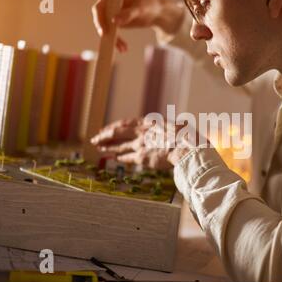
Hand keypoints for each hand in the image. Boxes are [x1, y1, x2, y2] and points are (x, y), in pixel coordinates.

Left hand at [90, 117, 209, 169]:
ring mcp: (140, 145)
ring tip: (99, 149)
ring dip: (109, 148)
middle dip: (104, 137)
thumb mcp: (179, 126)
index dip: (113, 127)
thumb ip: (173, 126)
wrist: (187, 148)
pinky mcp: (142, 158)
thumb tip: (181, 124)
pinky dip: (121, 158)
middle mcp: (141, 132)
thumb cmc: (186, 136)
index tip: (105, 129)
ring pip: (119, 146)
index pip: (125, 123)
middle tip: (94, 139)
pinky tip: (116, 158)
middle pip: (117, 133)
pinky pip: (128, 158)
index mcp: (148, 122)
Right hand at [92, 0, 183, 52]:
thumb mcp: (140, 9)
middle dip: (106, 32)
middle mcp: (109, 4)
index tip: (104, 32)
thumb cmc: (148, 6)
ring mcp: (111, 14)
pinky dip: (117, 42)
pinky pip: (112, 34)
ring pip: (106, 29)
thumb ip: (128, 14)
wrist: (155, 12)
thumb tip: (114, 21)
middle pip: (100, 19)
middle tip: (113, 43)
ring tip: (123, 49)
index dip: (99, 19)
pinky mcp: (115, 23)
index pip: (99, 7)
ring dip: (113, 40)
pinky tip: (123, 48)